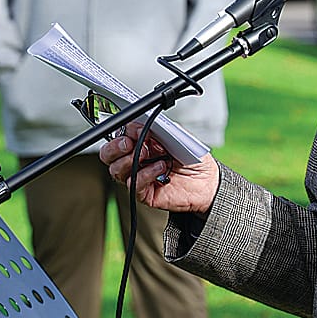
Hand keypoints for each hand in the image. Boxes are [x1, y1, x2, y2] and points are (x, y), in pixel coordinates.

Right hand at [97, 121, 220, 213]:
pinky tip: (159, 168)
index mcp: (140, 144)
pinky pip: (134, 184)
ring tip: (147, 153)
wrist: (207, 182)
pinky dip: (145, 174)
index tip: (132, 128)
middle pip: (109, 156)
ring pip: (116, 170)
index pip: (118, 137)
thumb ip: (157, 130)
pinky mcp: (144, 193)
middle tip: (128, 142)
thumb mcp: (175, 137)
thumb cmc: (191, 160)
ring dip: (129, 160)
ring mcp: (138, 176)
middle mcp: (136, 160)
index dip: (121, 133)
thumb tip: (138, 124)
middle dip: (114, 147)